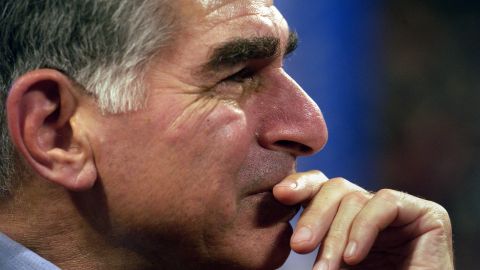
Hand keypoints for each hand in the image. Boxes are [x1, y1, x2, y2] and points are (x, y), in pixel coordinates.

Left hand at [273, 171, 453, 269]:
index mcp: (347, 218)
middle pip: (335, 188)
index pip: (320, 188)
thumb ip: (310, 243)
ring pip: (355, 197)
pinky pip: (385, 204)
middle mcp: (371, 210)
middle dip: (313, 216)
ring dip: (336, 235)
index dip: (300, 185)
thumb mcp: (328, 266)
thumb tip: (273, 210)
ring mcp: (399, 211)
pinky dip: (363, 229)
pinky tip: (353, 257)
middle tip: (298, 246)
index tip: (278, 196)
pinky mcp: (426, 214)